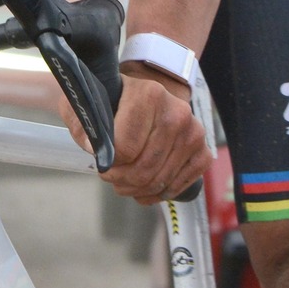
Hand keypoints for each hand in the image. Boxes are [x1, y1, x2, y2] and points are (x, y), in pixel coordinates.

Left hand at [59, 62, 211, 203]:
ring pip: (160, 180)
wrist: (145, 97)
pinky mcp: (203, 151)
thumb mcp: (89, 105)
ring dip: (137, 189)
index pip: (125, 148)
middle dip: (121, 180)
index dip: (108, 164)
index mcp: (148, 94)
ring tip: (124, 182)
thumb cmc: (115, 102)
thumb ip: (84, 125)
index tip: (101, 162)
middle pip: (144, 168)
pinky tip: (145, 187)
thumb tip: (97, 151)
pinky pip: (180, 185)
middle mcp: (177, 112)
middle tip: (110, 177)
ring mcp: (194, 133)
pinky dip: (159, 193)